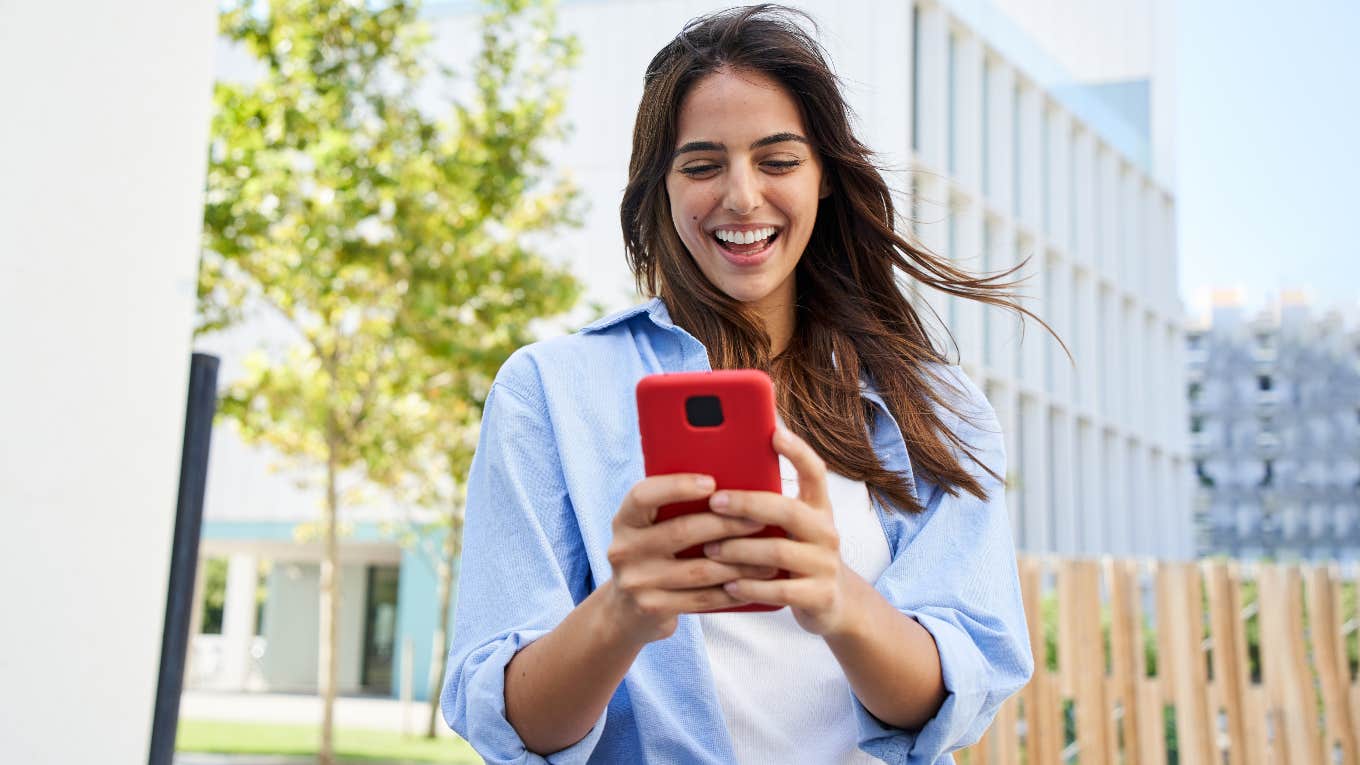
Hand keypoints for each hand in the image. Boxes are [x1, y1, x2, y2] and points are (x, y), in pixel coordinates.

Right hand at [605, 473, 779, 643]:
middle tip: (760, 519)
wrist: (626, 611)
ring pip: (699, 569)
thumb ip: (673, 509)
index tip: (712, 482)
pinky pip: (702, 598)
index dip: (677, 486)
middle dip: (727, 524)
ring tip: (770, 557)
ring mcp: (637, 581)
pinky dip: (732, 591)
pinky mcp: (653, 607)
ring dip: (740, 563)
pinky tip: (754, 584)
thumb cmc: (652, 556)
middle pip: (682, 531)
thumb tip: (732, 480)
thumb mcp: (648, 529)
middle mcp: (624, 549)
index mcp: (625, 520)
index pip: (644, 495)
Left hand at [700, 425, 855, 636]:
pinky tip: (727, 585)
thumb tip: (720, 473)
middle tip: (714, 502)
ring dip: (739, 550)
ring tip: (709, 550)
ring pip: (778, 552)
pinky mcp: (820, 596)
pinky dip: (750, 587)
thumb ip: (767, 505)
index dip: (797, 451)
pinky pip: (780, 590)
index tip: (775, 432)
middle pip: (787, 510)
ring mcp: (826, 565)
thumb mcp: (791, 527)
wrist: (832, 603)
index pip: (815, 471)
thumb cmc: (797, 554)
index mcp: (818, 507)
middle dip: (747, 504)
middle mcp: (826, 531)